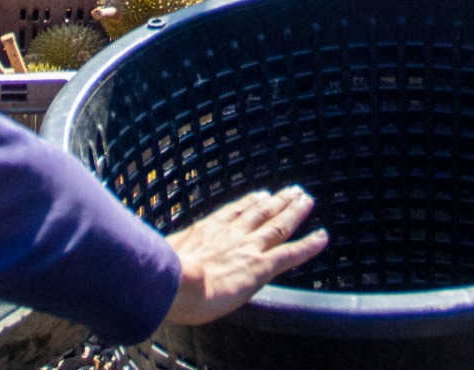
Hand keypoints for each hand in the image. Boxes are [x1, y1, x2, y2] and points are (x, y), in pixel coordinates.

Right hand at [162, 188, 328, 325]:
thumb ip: (166, 257)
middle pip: (259, 211)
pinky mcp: (261, 266)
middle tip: (292, 190)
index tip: (261, 194)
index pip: (233, 211)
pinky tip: (322, 237)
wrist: (172, 284)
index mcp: (206, 230)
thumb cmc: (161, 278)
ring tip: (306, 200)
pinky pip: (291, 253)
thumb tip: (151, 260)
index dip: (249, 202)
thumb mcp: (160, 259)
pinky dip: (309, 244)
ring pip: (278, 224)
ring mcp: (248, 247)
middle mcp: (230, 233)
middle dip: (277, 201)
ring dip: (294, 211)